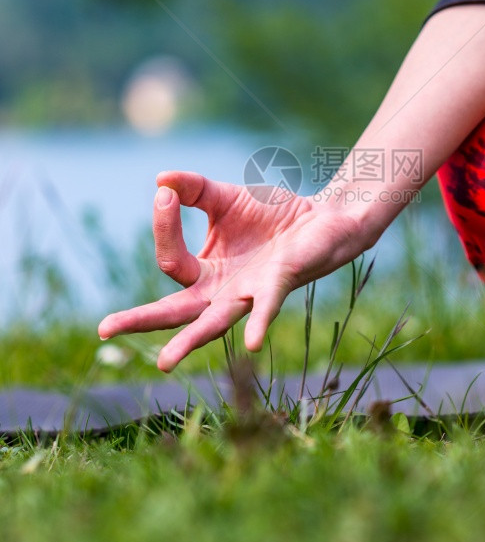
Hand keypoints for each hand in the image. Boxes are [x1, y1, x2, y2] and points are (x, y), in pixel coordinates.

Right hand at [97, 170, 372, 371]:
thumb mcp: (224, 197)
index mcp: (207, 273)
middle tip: (105, 329)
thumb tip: (160, 180)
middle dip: (139, 320)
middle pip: (174, 312)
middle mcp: (223, 292)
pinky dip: (257, 324)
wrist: (322, 217)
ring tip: (165, 361)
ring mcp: (249, 294)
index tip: (165, 195)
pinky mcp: (278, 286)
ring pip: (213, 323)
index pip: (170, 261)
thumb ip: (192, 189)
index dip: (162, 226)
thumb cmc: (273, 216)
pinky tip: (251, 342)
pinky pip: (265, 308)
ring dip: (189, 341)